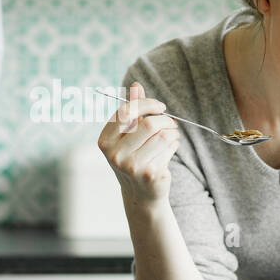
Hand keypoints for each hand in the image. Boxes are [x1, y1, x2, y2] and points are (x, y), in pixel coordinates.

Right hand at [97, 81, 180, 207]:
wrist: (141, 194)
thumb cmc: (134, 158)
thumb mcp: (128, 135)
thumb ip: (132, 111)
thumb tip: (136, 85)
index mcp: (105, 140)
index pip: (125, 112)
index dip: (146, 104)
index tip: (160, 106)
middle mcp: (115, 154)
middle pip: (148, 124)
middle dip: (165, 120)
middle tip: (171, 123)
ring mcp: (131, 166)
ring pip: (162, 135)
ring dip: (172, 132)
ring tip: (171, 136)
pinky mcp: (150, 174)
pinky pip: (169, 147)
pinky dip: (174, 144)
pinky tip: (170, 150)